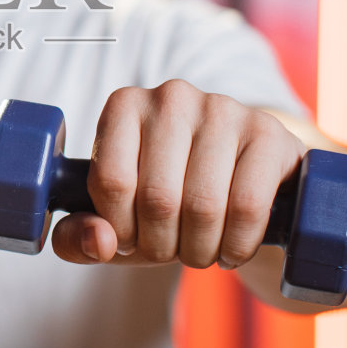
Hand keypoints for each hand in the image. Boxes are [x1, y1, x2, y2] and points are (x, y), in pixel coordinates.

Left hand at [49, 80, 305, 267]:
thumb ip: (79, 238)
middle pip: (157, 199)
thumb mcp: (117, 221)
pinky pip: (248, 206)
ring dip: (200, 250)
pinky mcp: (267, 132)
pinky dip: (237, 244)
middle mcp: (171, 96)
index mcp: (124, 106)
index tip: (133, 239)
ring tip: (201, 250)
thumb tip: (100, 240)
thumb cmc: (168, 202)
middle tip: (172, 251)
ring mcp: (222, 108)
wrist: (243, 181)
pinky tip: (233, 247)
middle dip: (162, 246)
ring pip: (203, 206)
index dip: (121, 229)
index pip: (111, 181)